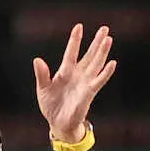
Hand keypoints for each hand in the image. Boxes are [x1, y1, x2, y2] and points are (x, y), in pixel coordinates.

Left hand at [33, 23, 115, 144]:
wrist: (58, 124)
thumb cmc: (51, 106)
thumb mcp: (43, 89)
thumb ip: (42, 75)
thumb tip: (37, 60)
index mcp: (65, 71)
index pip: (71, 52)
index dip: (75, 40)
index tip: (79, 27)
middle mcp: (77, 74)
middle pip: (89, 55)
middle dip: (96, 42)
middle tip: (105, 28)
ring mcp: (84, 83)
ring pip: (96, 64)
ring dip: (102, 52)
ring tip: (108, 39)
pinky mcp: (89, 93)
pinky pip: (99, 80)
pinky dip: (106, 72)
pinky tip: (112, 63)